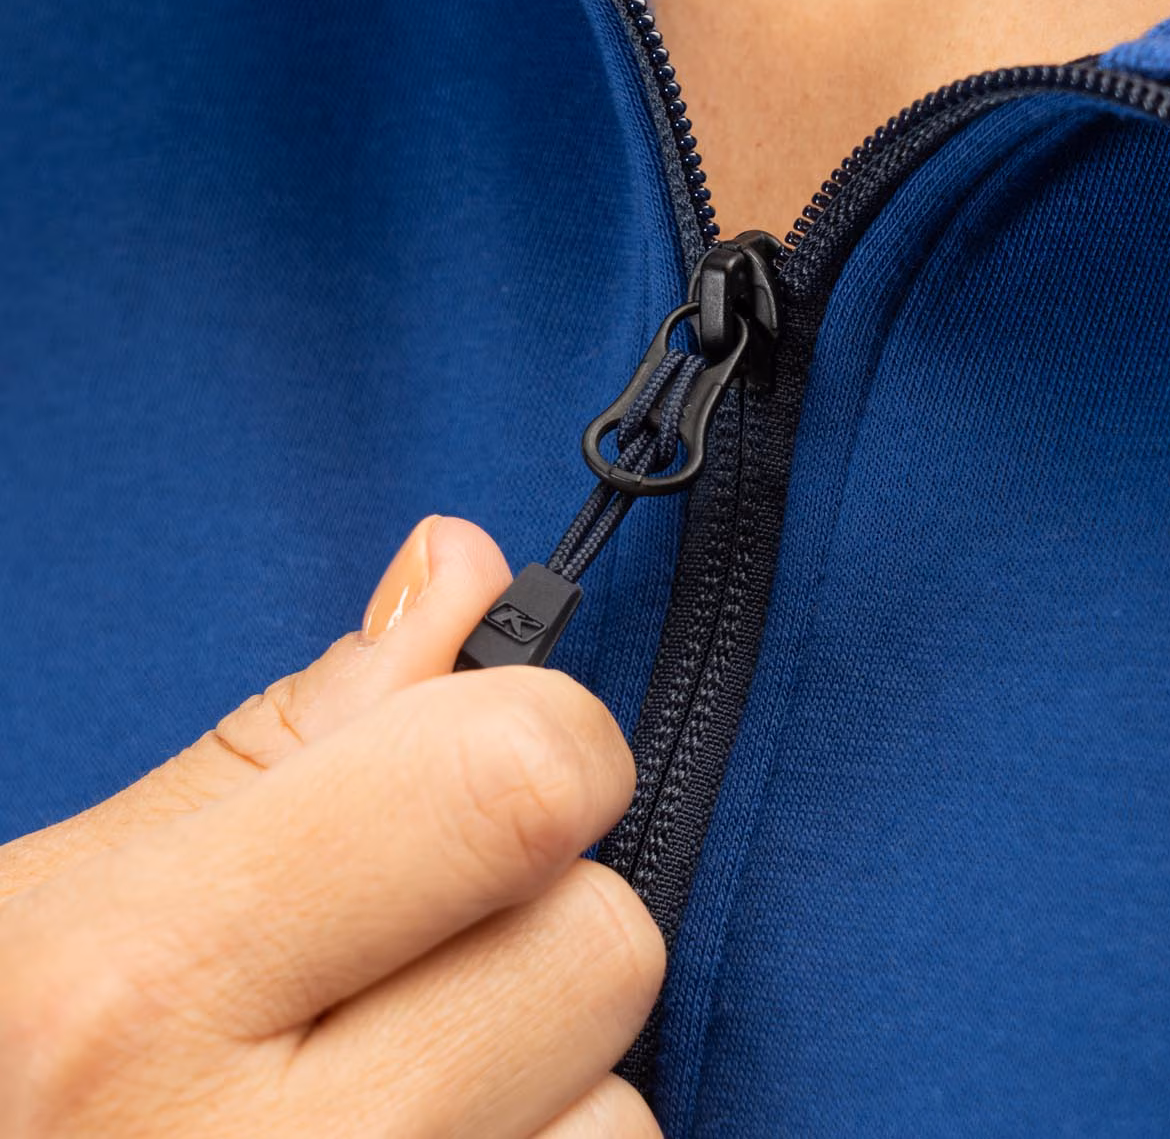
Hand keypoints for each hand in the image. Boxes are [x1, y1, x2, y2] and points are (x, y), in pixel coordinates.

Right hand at [0, 516, 662, 1136]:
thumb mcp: (105, 879)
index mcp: (156, 975)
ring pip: (629, 1102)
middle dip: (540, 914)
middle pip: (607, 944)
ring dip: (546, 1068)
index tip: (514, 745)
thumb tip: (466, 564)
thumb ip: (312, 719)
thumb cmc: (22, 1063)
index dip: (551, 737)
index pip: (516, 787)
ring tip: (401, 1079)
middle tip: (422, 944)